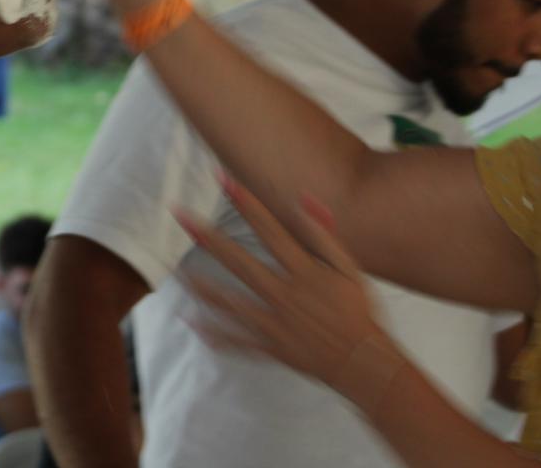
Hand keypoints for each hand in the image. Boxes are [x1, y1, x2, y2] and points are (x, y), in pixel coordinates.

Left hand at [176, 179, 395, 403]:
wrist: (364, 361)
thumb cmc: (358, 311)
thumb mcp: (350, 268)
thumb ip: (324, 235)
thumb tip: (306, 198)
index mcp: (304, 271)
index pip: (268, 228)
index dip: (245, 201)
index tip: (221, 177)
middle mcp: (284, 294)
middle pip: (239, 261)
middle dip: (207, 236)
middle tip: (180, 215)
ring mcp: (274, 322)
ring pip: (229, 302)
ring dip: (201, 286)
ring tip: (176, 271)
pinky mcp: (270, 346)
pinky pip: (236, 340)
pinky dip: (213, 334)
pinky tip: (190, 322)